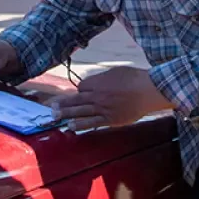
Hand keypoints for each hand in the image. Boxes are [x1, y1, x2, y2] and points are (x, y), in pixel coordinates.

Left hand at [44, 66, 173, 131]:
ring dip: (65, 114)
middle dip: (61, 103)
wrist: (148, 90)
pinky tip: (71, 126)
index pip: (82, 87)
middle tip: (50, 107)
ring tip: (54, 117)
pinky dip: (80, 124)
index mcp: (98, 82)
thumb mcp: (116, 71)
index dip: (80, 90)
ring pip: (80, 111)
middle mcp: (97, 95)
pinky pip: (92, 122)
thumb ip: (103, 77)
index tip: (80, 94)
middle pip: (75, 99)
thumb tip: (95, 80)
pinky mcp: (109, 119)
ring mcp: (102, 108)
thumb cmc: (135, 78)